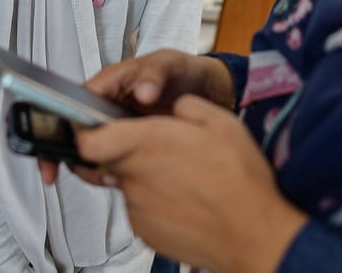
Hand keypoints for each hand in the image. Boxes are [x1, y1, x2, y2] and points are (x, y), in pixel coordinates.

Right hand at [38, 51, 234, 185]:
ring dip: (91, 168)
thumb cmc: (182, 71)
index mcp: (108, 83)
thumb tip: (143, 92)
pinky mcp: (129, 147)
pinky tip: (124, 181)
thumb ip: (155, 73)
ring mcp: (116, 129)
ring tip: (111, 179)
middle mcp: (106, 107)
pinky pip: (110, 162)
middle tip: (76, 172)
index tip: (58, 142)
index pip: (74, 102)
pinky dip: (110, 174)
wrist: (207, 91)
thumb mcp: (170, 64)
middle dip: (67, 154)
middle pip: (74, 132)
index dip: (61, 123)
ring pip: (90, 151)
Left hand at [75, 95, 306, 272]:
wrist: (255, 236)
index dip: (87, 132)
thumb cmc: (240, 181)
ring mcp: (138, 209)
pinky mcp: (146, 233)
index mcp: (146, 143)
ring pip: (128, 185)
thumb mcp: (220, 121)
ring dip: (147, 179)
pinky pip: (142, 210)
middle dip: (129, 152)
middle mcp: (134, 177)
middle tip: (163, 152)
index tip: (97, 128)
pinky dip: (157, 204)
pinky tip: (186, 201)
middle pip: (111, 160)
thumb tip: (174, 107)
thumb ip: (186, 106)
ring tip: (185, 180)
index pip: (88, 140)